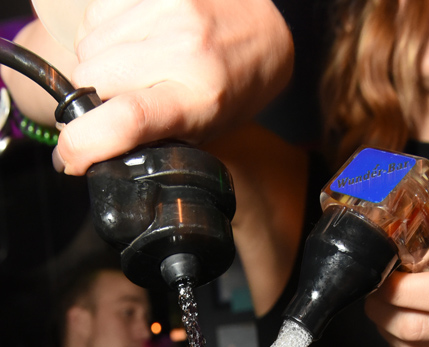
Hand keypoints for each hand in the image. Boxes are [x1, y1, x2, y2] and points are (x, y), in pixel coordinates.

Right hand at [4, 0, 293, 174]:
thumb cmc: (236, 84)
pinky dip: (103, 33)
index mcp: (200, 98)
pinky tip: (133, 41)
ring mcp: (169, 9)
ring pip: (89, 44)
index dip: (85, 142)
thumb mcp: (205, 127)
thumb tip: (100, 149)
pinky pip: (97, 14)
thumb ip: (155, 136)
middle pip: (93, 77)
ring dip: (97, 62)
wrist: (266, 28)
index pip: (129, 118)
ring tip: (135, 68)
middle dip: (92, 98)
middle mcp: (184, 48)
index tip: (70, 157)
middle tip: (119, 103)